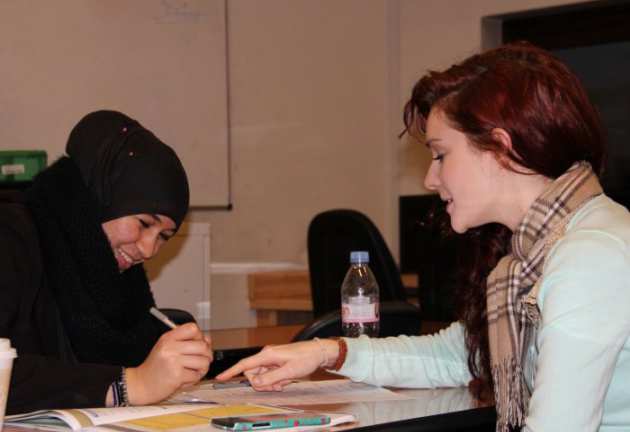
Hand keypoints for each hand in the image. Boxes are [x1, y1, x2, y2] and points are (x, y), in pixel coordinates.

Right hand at [126, 323, 212, 404]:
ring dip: (202, 369)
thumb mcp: (168, 348)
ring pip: (203, 361)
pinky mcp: (176, 375)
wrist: (141, 384)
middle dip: (206, 355)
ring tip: (193, 372)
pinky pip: (196, 375)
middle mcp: (170, 347)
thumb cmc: (156, 367)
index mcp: (168, 338)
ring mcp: (173, 361)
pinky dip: (194, 379)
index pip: (193, 328)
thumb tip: (207, 340)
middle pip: (202, 345)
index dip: (200, 337)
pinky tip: (185, 379)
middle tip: (201, 362)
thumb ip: (187, 341)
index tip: (198, 345)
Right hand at [215, 339, 338, 390]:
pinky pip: (269, 374)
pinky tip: (285, 380)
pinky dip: (275, 380)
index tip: (220, 378)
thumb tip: (254, 382)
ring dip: (270, 383)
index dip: (231, 372)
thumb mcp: (288, 372)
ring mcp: (271, 358)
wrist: (318, 352)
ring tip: (284, 382)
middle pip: (253, 374)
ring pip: (261, 376)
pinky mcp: (276, 361)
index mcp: (267, 355)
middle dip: (262, 383)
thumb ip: (269, 378)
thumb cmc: (305, 359)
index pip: (244, 365)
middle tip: (276, 387)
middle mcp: (267, 355)